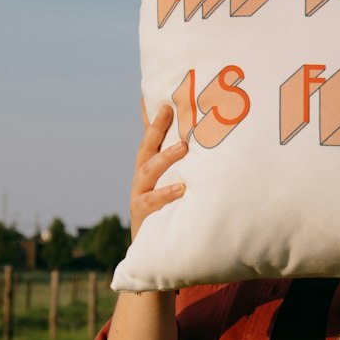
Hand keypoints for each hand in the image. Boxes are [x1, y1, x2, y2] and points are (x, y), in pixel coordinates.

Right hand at [130, 99, 187, 242]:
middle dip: (156, 127)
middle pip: (146, 147)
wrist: (150, 248)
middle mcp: (142, 177)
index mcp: (149, 166)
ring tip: (183, 148)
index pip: (149, 136)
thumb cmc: (166, 210)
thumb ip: (179, 164)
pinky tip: (182, 188)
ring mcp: (140, 194)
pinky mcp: (142, 214)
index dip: (150, 114)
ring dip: (166, 158)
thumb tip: (199, 141)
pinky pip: (152, 202)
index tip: (157, 91)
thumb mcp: (171, 184)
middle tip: (169, 109)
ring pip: (149, 171)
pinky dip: (166, 194)